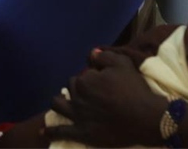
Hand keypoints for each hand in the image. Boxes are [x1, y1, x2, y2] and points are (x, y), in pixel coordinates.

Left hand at [46, 50, 165, 146]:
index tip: (102, 81)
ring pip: (59, 104)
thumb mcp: (122, 63)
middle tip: (92, 93)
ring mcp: (77, 116)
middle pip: (71, 88)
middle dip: (78, 88)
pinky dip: (50, 131)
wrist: (144, 117)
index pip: (82, 74)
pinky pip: (60, 132)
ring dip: (60, 102)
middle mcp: (77, 96)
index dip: (92, 77)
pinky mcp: (81, 133)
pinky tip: (43, 131)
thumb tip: (91, 54)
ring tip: (63, 103)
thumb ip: (104, 56)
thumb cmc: (134, 88)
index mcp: (86, 79)